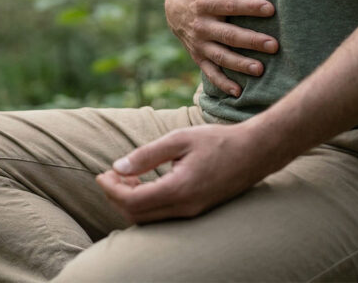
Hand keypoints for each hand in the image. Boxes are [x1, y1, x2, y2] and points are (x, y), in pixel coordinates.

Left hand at [95, 123, 270, 223]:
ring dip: (129, 201)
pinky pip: (162, 215)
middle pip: (137, 215)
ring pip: (149, 218)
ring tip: (123, 177)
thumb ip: (146, 155)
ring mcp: (192, 212)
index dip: (111, 190)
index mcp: (180, 189)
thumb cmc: (217, 141)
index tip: (101, 173)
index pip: (133, 202)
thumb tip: (117, 167)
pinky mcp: (196, 210)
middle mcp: (186, 207)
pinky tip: (141, 182)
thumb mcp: (178, 139)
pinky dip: (145, 203)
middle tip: (108, 174)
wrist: (256, 151)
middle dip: (116, 197)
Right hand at [165, 0, 277, 95]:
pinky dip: (222, 82)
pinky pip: (210, 71)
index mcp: (205, 1)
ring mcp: (199, 43)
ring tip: (260, 69)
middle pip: (228, 33)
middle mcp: (201, 25)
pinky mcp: (198, 55)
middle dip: (250, 40)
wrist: (171, 6)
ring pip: (221, 55)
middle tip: (275, 45)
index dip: (249, 5)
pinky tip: (239, 92)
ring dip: (239, 64)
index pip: (230, 3)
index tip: (271, 8)